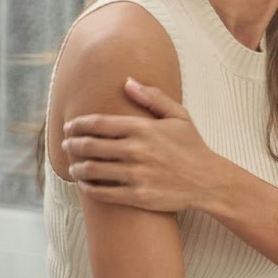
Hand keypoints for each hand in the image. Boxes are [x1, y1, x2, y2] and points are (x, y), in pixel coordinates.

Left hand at [62, 79, 229, 212]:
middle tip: (67, 146)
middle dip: (72, 145)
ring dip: (77, 168)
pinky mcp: (138, 196)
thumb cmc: (193, 147)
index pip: (98, 123)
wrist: (209, 182)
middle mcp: (137, 150)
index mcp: (143, 128)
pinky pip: (103, 193)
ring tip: (74, 167)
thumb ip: (152, 97)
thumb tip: (127, 82)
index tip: (68, 127)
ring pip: (92, 170)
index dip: (77, 125)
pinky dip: (88, 188)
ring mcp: (136, 174)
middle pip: (90, 146)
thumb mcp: (179, 116)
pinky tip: (86, 185)